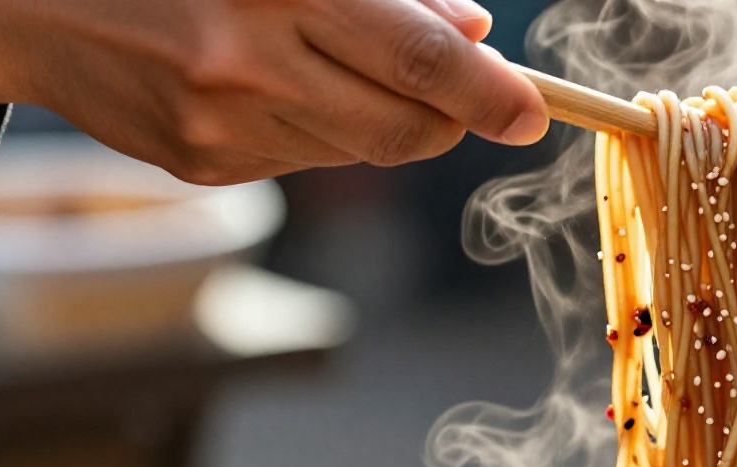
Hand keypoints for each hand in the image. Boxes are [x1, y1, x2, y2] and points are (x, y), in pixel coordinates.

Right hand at [0, 0, 546, 183]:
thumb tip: (471, 29)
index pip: (417, 56)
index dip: (488, 92)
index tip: (531, 111)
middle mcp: (250, 62)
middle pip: (406, 128)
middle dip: (457, 119)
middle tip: (479, 97)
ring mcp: (225, 126)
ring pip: (362, 148)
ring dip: (386, 115)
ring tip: (340, 57)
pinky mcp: (205, 166)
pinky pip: (306, 159)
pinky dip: (323, 125)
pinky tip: (278, 79)